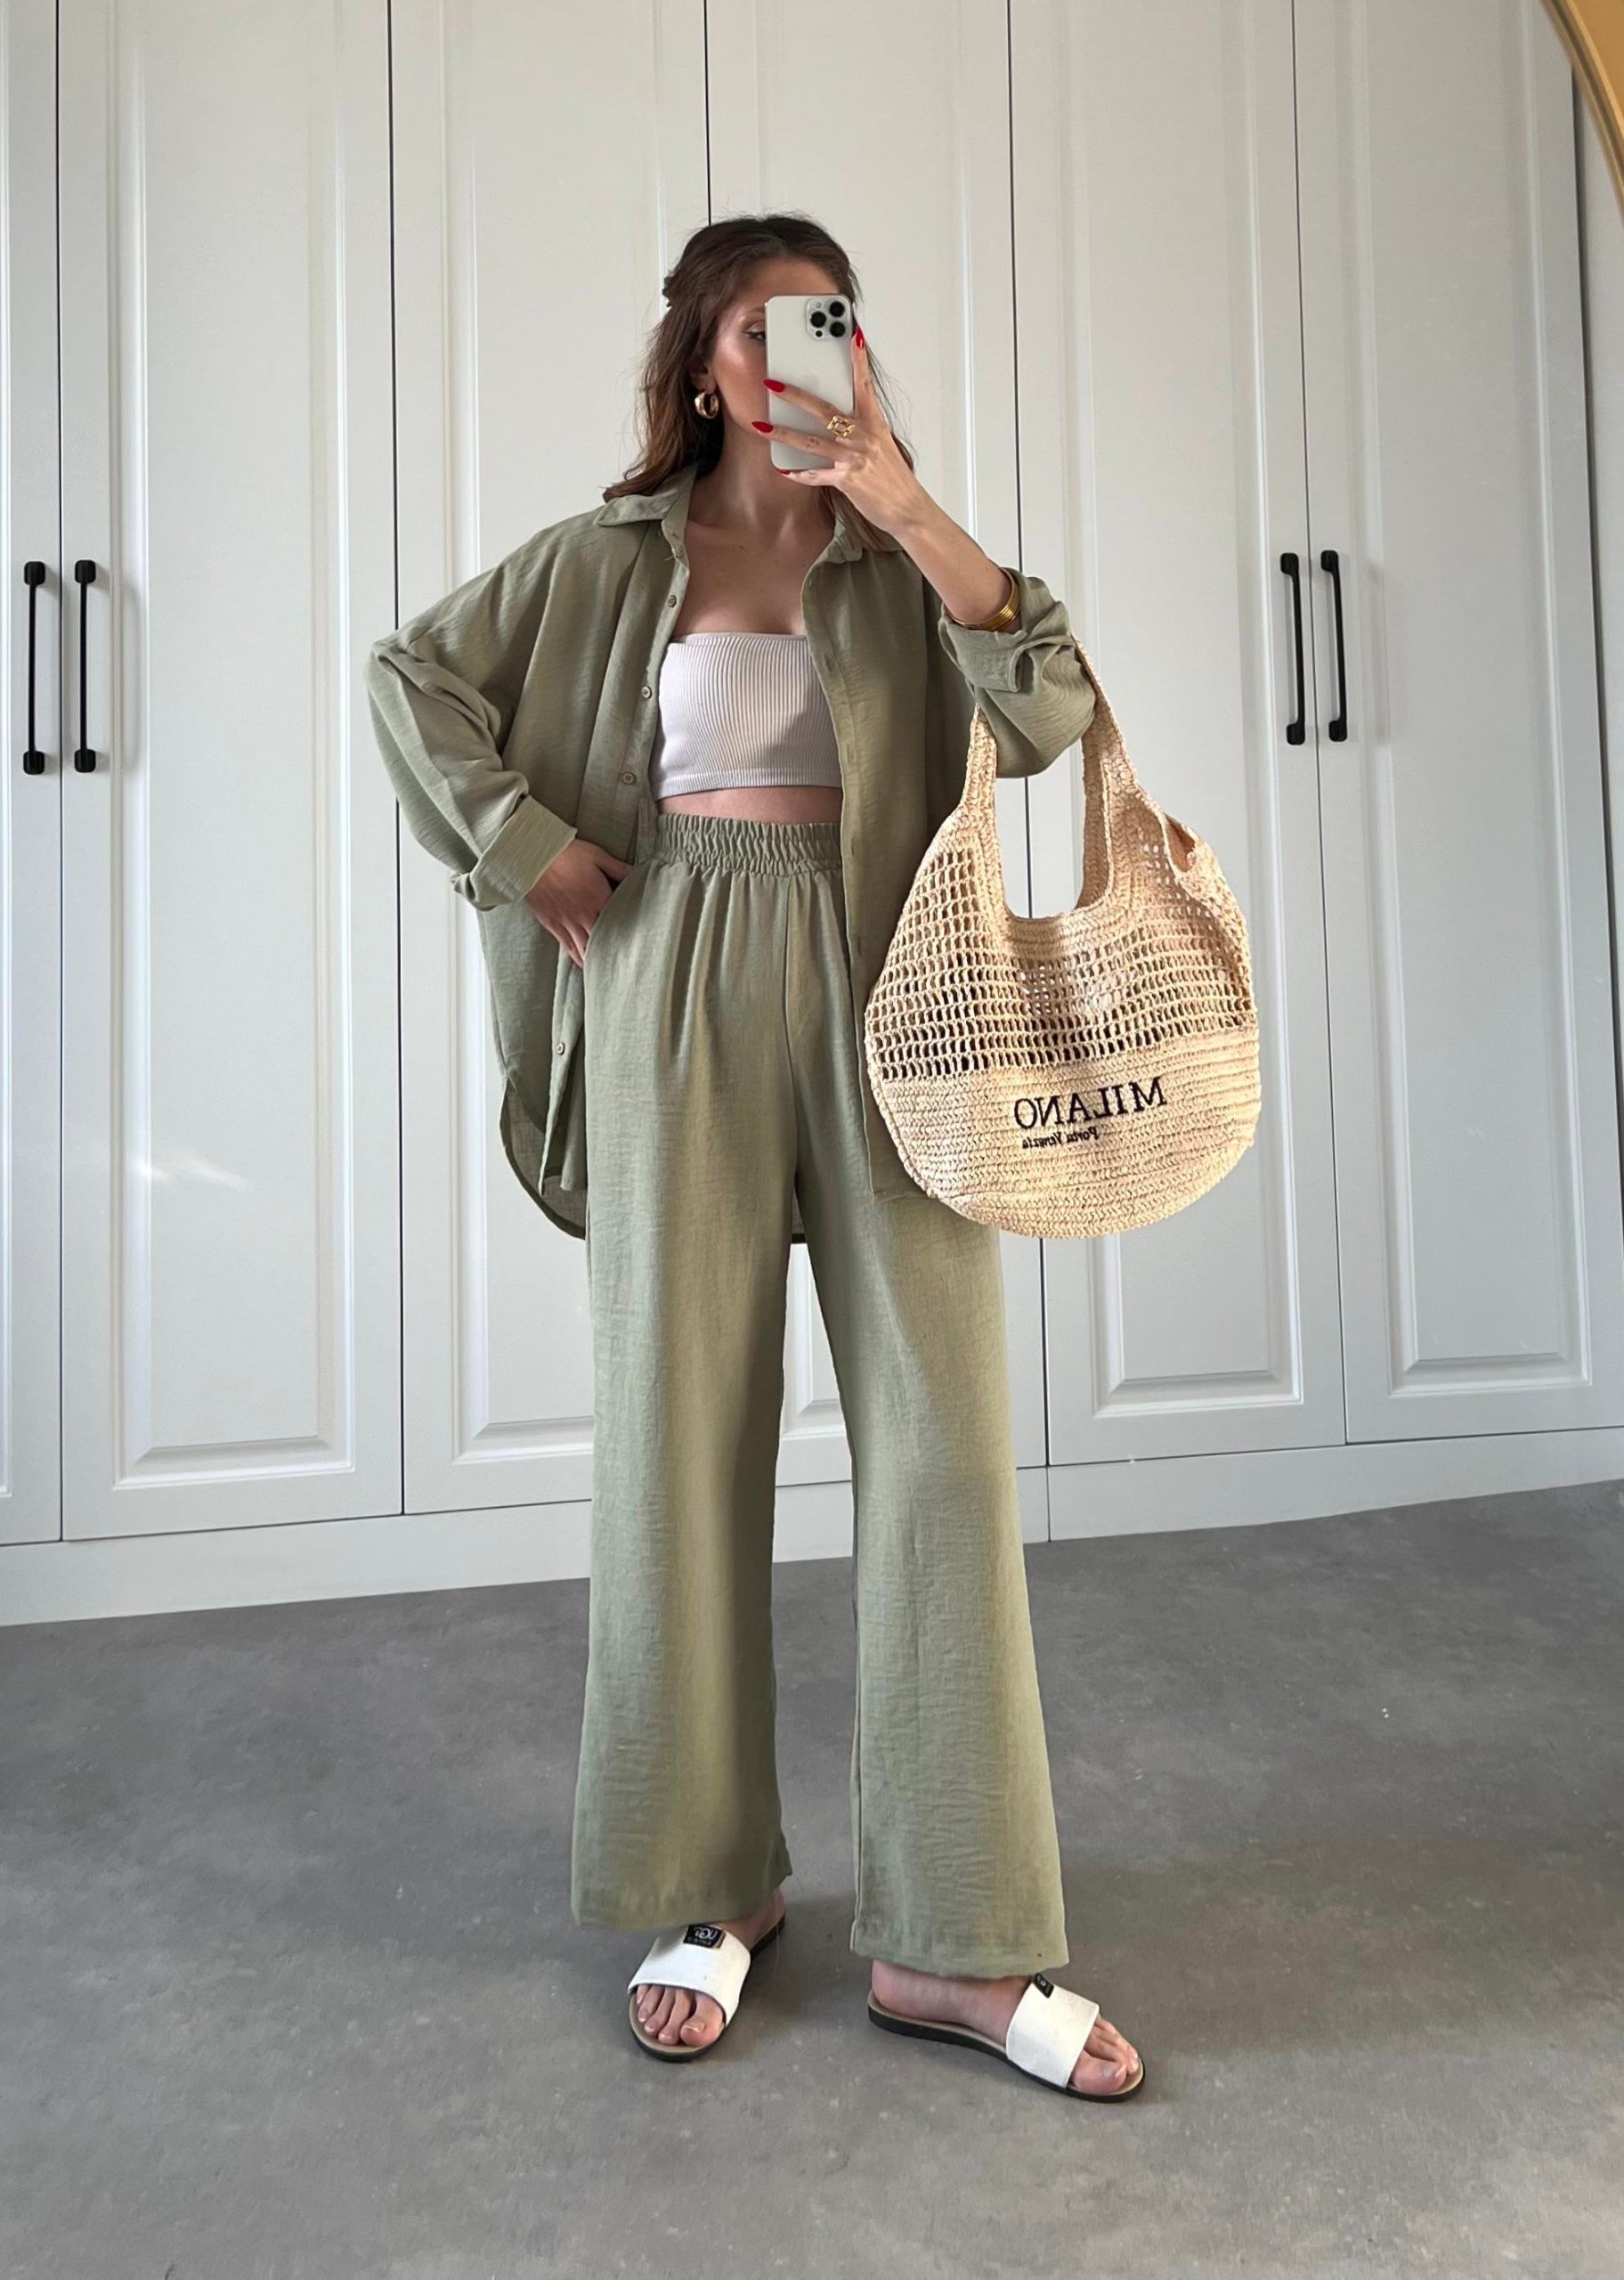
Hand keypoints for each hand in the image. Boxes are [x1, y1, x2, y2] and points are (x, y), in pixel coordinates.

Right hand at [525, 837, 630, 967]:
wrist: (535, 857)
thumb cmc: (567, 854)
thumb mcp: (598, 856)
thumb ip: (619, 869)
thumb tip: (637, 875)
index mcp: (599, 899)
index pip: (618, 923)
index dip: (627, 935)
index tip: (636, 943)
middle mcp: (584, 916)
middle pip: (602, 942)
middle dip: (612, 953)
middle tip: (622, 964)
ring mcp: (567, 922)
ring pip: (584, 950)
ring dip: (594, 960)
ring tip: (604, 970)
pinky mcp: (552, 924)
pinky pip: (567, 947)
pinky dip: (576, 957)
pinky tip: (583, 963)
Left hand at [753, 325, 929, 541]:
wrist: (908, 508)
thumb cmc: (893, 477)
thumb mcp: (882, 445)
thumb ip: (861, 428)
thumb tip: (837, 419)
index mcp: (874, 423)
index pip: (864, 384)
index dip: (859, 359)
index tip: (853, 335)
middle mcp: (863, 436)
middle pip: (823, 409)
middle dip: (795, 395)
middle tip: (772, 384)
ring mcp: (853, 458)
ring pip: (811, 441)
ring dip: (783, 434)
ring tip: (761, 427)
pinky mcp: (847, 480)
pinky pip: (816, 475)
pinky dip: (799, 474)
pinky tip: (784, 470)